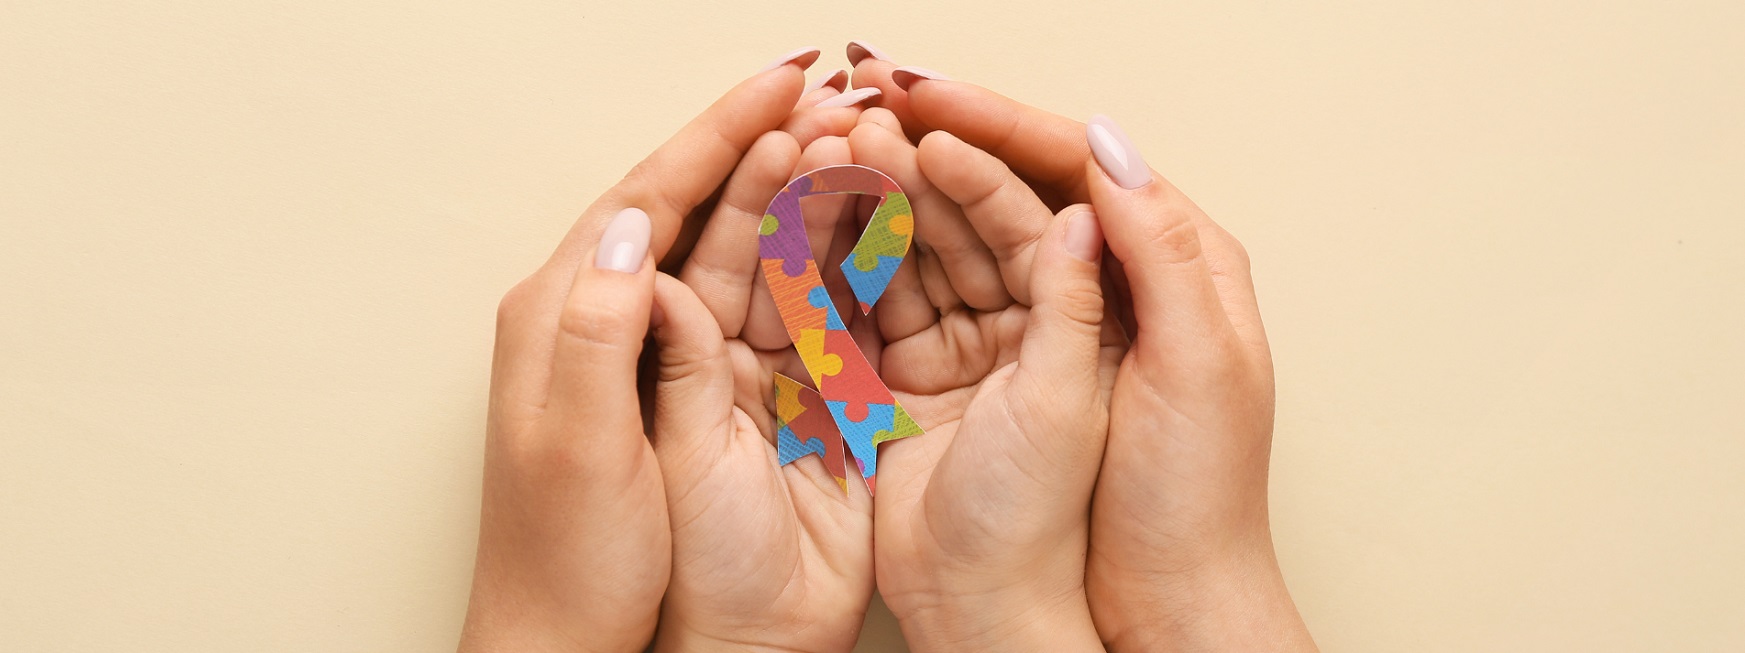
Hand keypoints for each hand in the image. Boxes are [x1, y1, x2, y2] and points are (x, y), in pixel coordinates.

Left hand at [458, 48, 824, 652]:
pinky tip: (858, 236)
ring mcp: (674, 363)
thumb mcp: (573, 442)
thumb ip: (600, 328)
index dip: (720, 134)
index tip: (783, 81)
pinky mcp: (719, 401)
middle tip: (832, 92)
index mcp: (565, 317)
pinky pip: (771, 314)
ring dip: (798, 194)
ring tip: (857, 141)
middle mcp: (618, 325)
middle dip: (768, 144)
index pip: (650, 197)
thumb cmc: (567, 562)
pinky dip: (815, 266)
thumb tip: (635, 225)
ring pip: (743, 253)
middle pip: (700, 208)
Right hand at [847, 109, 1122, 651]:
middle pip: (992, 212)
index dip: (1002, 142)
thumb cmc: (1158, 509)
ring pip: (936, 251)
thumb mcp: (1171, 377)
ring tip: (839, 150)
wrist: (1067, 613)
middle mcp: (1063, 315)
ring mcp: (992, 349)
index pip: (1065, 192)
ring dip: (890, 199)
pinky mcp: (929, 383)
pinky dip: (858, 261)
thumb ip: (1126, 277)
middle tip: (875, 114)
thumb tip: (1097, 181)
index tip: (939, 109)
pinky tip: (821, 217)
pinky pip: (892, 304)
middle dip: (933, 159)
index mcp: (1143, 297)